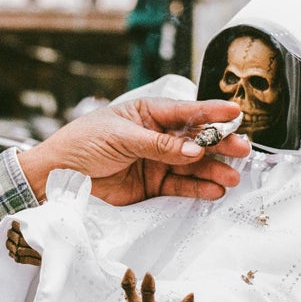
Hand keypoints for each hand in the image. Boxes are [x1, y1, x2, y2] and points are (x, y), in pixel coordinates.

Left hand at [18, 97, 249, 205]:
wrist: (57, 177)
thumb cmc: (82, 144)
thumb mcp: (120, 138)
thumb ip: (158, 145)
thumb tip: (194, 150)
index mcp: (146, 113)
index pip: (183, 111)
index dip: (210, 112)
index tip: (234, 112)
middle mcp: (155, 136)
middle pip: (194, 139)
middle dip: (219, 144)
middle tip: (242, 149)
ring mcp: (155, 161)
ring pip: (192, 165)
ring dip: (213, 170)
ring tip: (232, 177)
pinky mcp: (151, 186)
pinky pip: (179, 187)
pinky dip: (196, 189)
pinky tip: (213, 190)